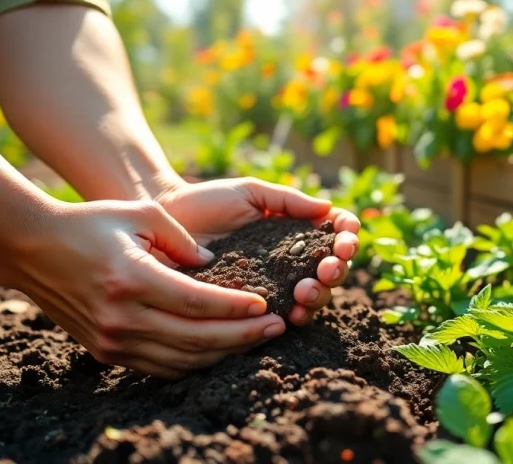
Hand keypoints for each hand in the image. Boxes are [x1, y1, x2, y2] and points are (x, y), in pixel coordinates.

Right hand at [0, 199, 285, 378]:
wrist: (33, 248)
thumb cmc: (91, 223)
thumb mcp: (141, 215)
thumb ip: (183, 238)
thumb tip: (214, 265)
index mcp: (132, 280)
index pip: (197, 303)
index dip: (235, 308)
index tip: (266, 305)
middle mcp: (121, 317)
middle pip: (196, 338)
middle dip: (242, 336)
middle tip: (278, 327)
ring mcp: (112, 340)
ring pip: (181, 359)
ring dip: (224, 353)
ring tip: (258, 339)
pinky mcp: (106, 351)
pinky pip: (160, 367)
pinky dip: (195, 362)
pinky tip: (221, 349)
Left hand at [155, 178, 359, 325]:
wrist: (165, 222)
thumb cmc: (207, 201)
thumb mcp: (251, 193)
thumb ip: (288, 200)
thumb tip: (329, 209)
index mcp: (296, 234)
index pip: (334, 238)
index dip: (347, 239)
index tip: (344, 238)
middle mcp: (290, 263)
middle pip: (331, 273)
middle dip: (337, 271)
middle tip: (326, 268)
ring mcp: (273, 288)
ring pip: (312, 299)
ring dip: (319, 297)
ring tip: (307, 290)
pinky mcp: (250, 309)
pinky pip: (279, 318)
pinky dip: (293, 317)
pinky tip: (292, 314)